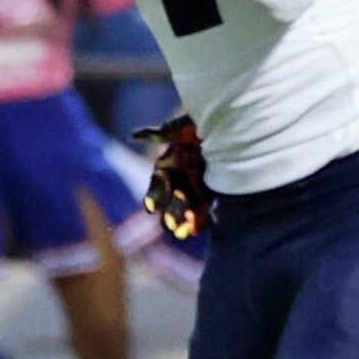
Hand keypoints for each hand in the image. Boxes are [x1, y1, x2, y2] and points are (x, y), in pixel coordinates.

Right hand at [135, 115, 209, 239]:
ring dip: (183, 221)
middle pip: (171, 200)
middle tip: (170, 228)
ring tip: (184, 234)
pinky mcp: (208, 191)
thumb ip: (159, 133)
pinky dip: (199, 218)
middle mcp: (177, 178)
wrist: (224, 125)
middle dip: (170, 214)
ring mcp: (192, 186)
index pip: (157, 185)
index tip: (152, 209)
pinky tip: (197, 229)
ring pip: (185, 207)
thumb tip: (135, 135)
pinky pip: (202, 207)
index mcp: (166, 166)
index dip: (154, 197)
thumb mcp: (178, 127)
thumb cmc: (196, 125)